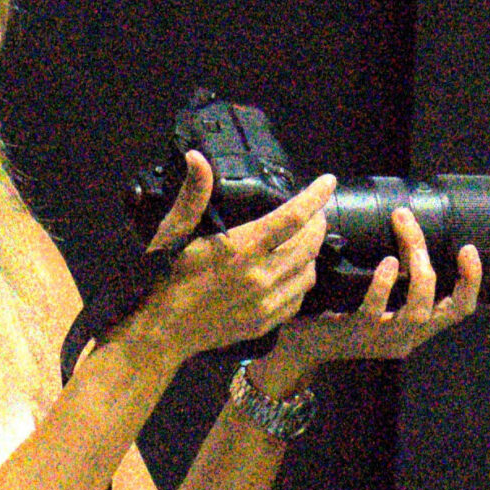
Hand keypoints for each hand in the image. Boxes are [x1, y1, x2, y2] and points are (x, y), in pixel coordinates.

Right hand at [142, 152, 338, 361]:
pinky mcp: (264, 324)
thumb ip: (192, 196)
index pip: (293, 217)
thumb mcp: (172, 232)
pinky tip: (293, 272)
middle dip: (318, 222)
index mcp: (241, 249)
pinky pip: (298, 300)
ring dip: (312, 252)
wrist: (161, 332)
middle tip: (316, 211)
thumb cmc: (163, 278)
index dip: (315, 197)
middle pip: (309, 244)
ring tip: (305, 240)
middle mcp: (260, 277)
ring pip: (308, 273)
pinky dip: (301, 281)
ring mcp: (265, 304)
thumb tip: (197, 157)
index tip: (327, 181)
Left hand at [272, 208, 481, 370]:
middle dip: (431, 256)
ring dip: (416, 264)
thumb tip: (404, 226)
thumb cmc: (337, 312)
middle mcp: (406, 337)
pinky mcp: (357, 334)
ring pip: (418, 308)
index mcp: (415, 326)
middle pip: (445, 305)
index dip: (472, 280)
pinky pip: (377, 310)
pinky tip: (387, 262)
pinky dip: (385, 283)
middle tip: (409, 220)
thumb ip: (396, 276)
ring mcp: (383, 339)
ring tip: (402, 229)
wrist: (299, 345)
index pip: (459, 309)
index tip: (468, 248)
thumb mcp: (376, 297)